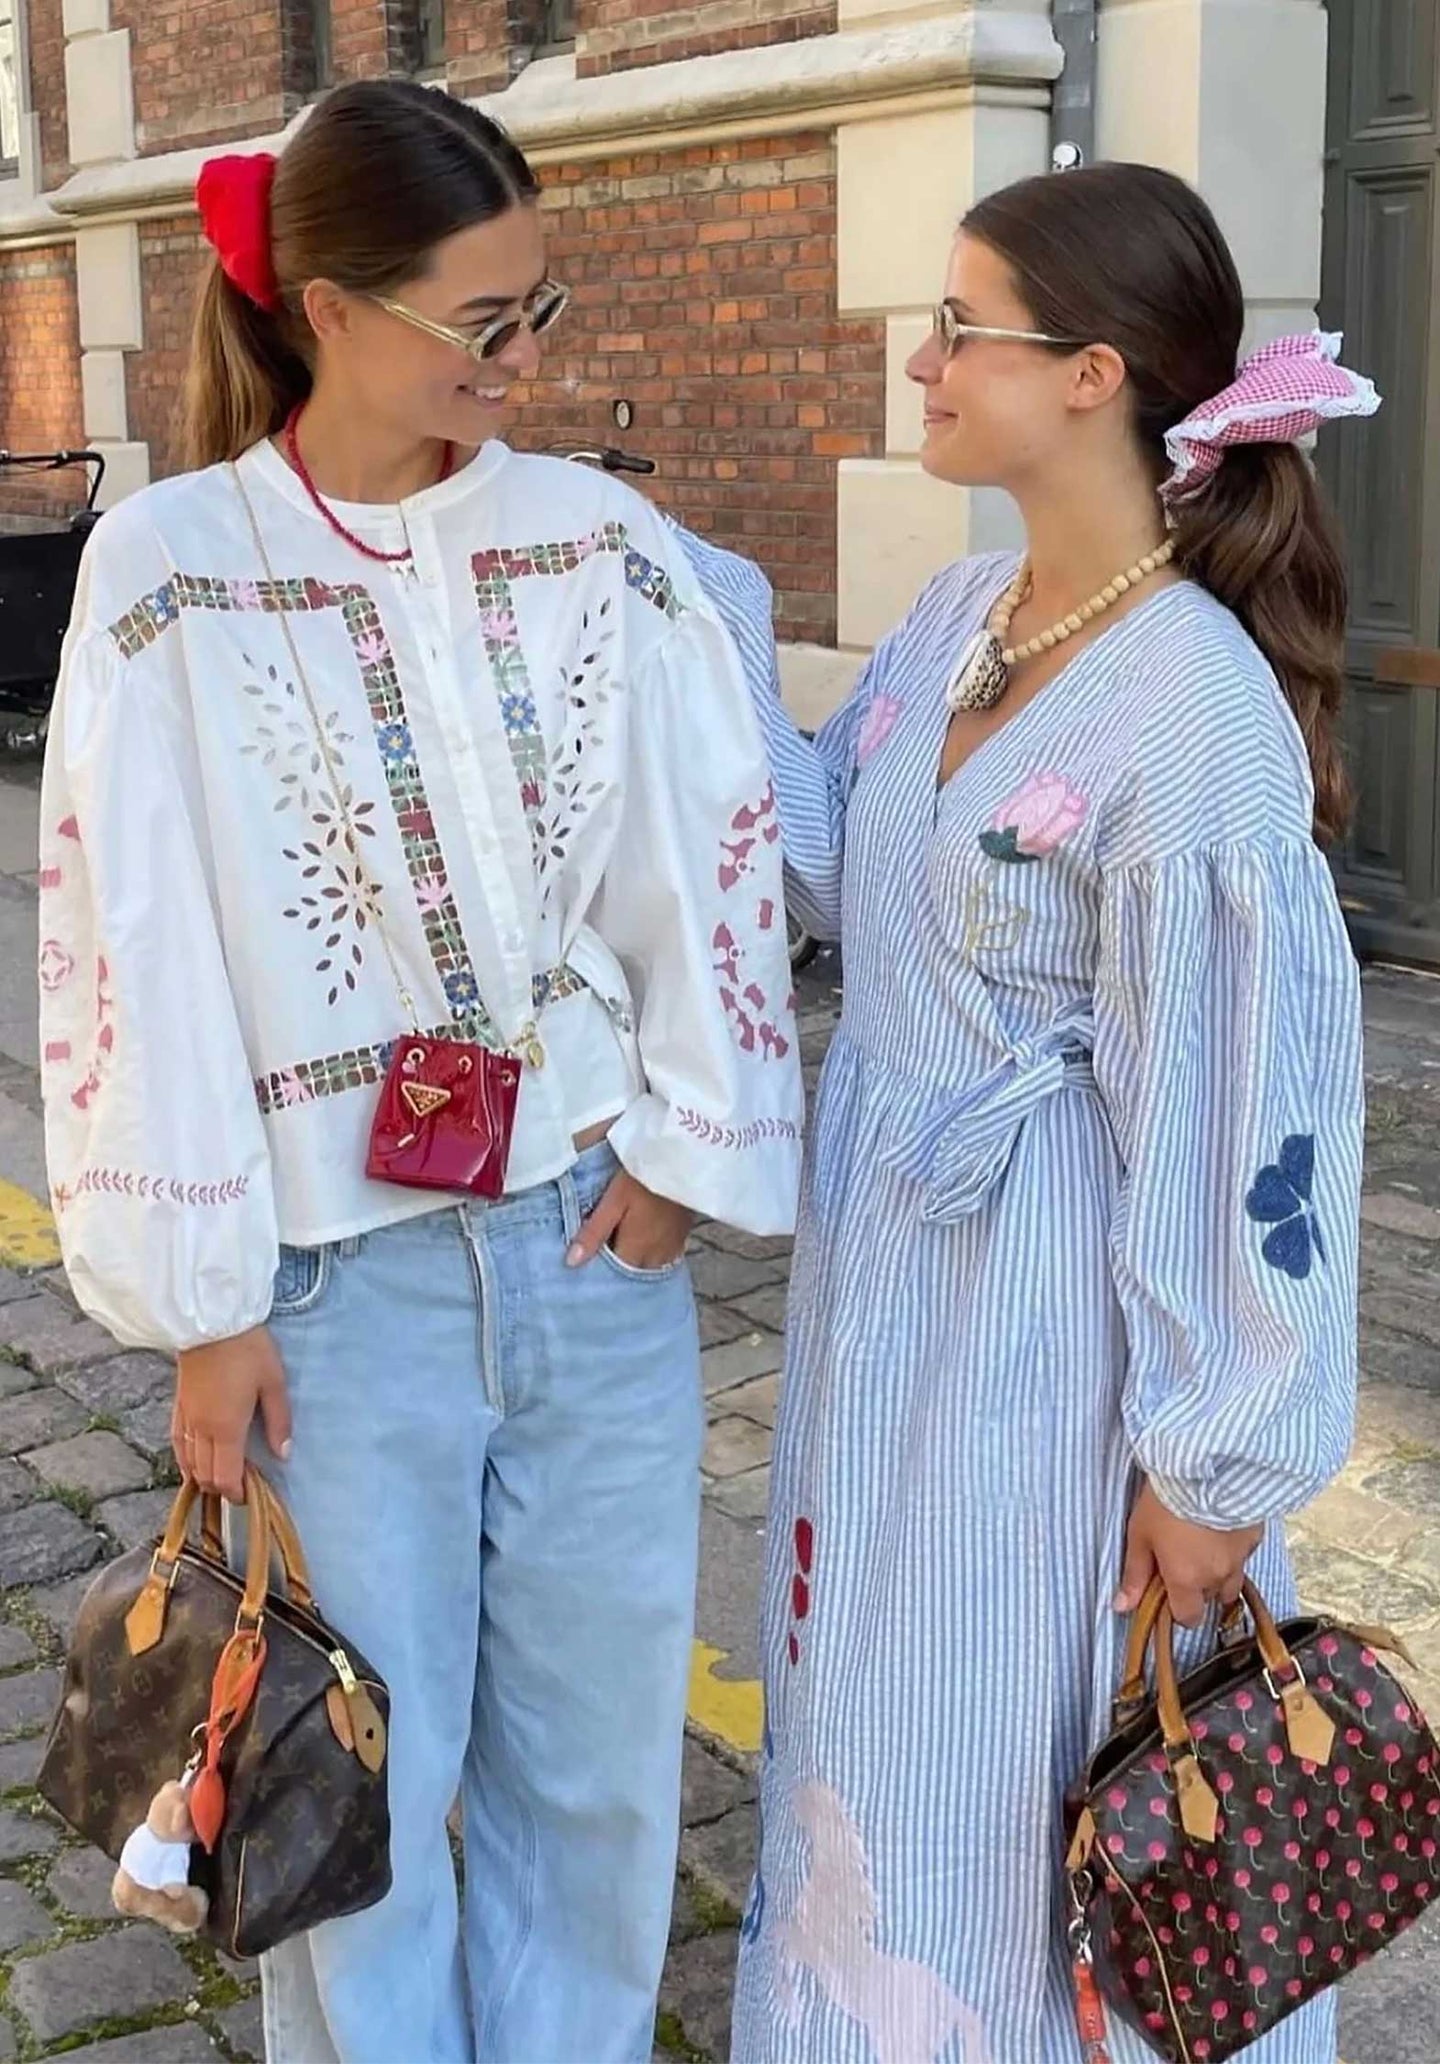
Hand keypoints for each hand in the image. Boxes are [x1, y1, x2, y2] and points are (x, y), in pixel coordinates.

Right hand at [172, 1325, 291, 1502]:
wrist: (211, 1322)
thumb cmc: (248, 1349)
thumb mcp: (274, 1383)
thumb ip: (278, 1422)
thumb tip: (283, 1454)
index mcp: (226, 1428)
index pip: (225, 1476)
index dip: (235, 1492)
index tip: (248, 1495)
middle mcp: (201, 1429)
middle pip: (204, 1474)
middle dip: (220, 1487)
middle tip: (239, 1486)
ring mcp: (186, 1418)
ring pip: (188, 1462)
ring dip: (202, 1476)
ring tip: (219, 1479)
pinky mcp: (178, 1405)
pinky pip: (177, 1442)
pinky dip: (184, 1459)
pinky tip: (190, 1462)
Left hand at [566, 1169, 694, 1272]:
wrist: (683, 1160)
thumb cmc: (643, 1178)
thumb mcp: (614, 1202)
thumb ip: (594, 1233)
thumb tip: (571, 1263)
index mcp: (635, 1252)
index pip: (612, 1277)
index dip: (598, 1271)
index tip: (584, 1263)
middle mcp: (655, 1257)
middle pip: (630, 1272)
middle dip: (616, 1267)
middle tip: (599, 1251)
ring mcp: (672, 1248)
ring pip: (647, 1265)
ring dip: (633, 1259)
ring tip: (618, 1244)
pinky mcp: (682, 1236)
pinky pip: (663, 1255)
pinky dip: (650, 1251)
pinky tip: (641, 1238)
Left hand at [1114, 1479, 1262, 1629]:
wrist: (1206, 1465)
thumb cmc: (1166, 1499)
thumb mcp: (1140, 1534)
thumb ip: (1134, 1574)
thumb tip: (1121, 1607)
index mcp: (1187, 1581)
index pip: (1188, 1618)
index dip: (1177, 1609)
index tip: (1166, 1589)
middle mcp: (1217, 1577)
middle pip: (1209, 1598)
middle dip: (1196, 1587)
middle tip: (1180, 1558)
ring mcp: (1241, 1559)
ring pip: (1230, 1582)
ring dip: (1217, 1574)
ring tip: (1202, 1547)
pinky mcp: (1255, 1538)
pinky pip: (1243, 1556)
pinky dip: (1231, 1550)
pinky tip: (1218, 1528)